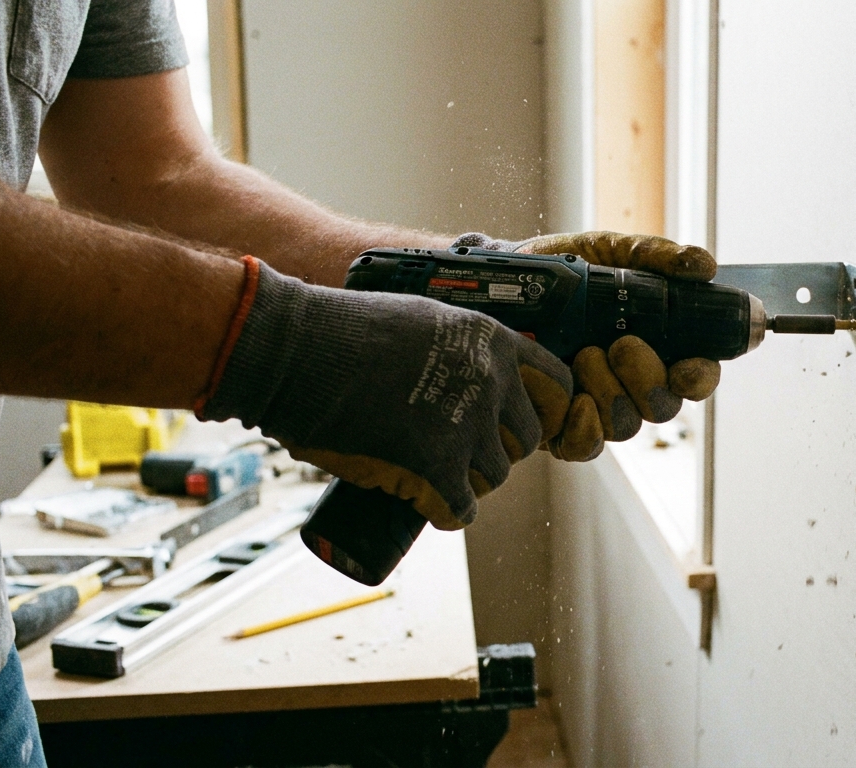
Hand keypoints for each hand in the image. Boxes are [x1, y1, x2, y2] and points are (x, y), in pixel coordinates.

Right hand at [197, 258, 572, 529]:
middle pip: (526, 439)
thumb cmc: (342, 332)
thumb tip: (464, 379)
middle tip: (459, 454)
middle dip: (496, 450)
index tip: (519, 424)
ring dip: (467, 483)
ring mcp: (468, 426)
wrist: (298, 351)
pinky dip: (444, 512)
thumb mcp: (421, 321)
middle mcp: (492, 381)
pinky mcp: (438, 467)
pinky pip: (461, 508)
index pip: (557, 383)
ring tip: (431, 477)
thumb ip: (454, 349)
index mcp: (493, 340)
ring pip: (494, 477)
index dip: (543, 410)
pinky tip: (424, 505)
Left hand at [452, 231, 721, 461]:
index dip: (699, 377)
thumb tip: (705, 265)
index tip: (687, 367)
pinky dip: (584, 429)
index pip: (694, 375)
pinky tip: (574, 398)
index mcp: (654, 344)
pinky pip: (582, 446)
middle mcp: (629, 380)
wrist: (493, 284)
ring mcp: (594, 404)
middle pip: (663, 406)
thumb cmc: (557, 268)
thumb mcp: (606, 251)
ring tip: (583, 354)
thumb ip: (655, 255)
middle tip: (620, 344)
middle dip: (648, 379)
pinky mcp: (557, 424)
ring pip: (625, 425)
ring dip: (611, 392)